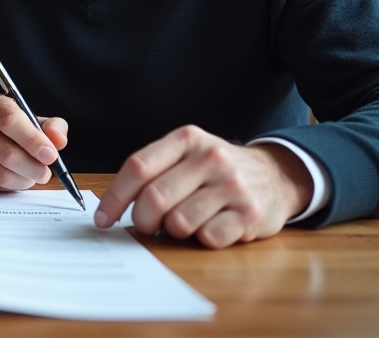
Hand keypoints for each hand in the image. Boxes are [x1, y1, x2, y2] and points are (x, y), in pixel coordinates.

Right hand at [0, 93, 68, 191]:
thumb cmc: (9, 126)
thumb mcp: (32, 118)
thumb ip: (52, 127)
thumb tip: (58, 141)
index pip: (11, 120)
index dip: (33, 141)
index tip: (51, 155)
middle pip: (7, 153)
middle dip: (34, 168)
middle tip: (46, 172)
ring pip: (2, 174)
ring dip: (25, 179)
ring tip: (32, 174)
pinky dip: (12, 186)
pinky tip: (16, 177)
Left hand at [93, 125, 312, 248]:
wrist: (275, 175)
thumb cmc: (216, 170)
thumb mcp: (187, 154)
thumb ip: (153, 171)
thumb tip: (111, 207)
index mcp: (186, 139)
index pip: (138, 167)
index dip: (115, 197)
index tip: (103, 219)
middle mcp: (210, 157)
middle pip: (154, 198)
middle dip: (143, 220)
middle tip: (147, 226)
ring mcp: (232, 185)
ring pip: (179, 223)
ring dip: (174, 231)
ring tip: (186, 221)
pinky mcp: (250, 214)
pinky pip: (208, 238)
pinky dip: (202, 239)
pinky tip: (211, 226)